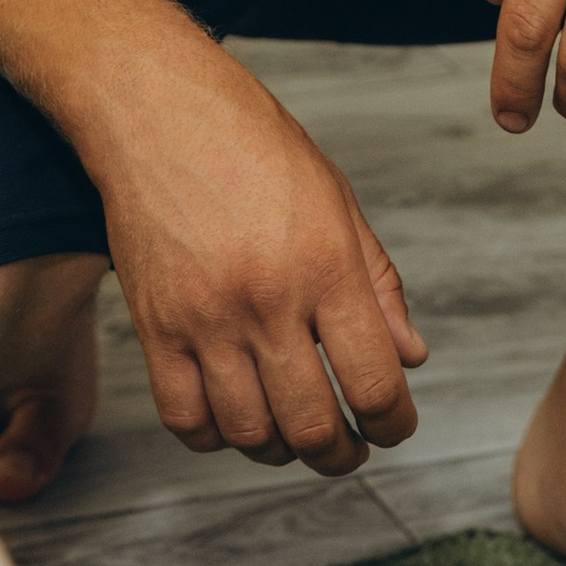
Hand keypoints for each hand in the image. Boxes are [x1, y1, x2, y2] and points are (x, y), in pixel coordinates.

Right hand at [91, 37, 426, 475]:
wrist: (158, 112)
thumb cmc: (253, 146)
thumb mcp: (337, 200)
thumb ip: (378, 285)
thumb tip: (411, 357)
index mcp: (326, 265)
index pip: (374, 382)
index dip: (394, 423)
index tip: (394, 426)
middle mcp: (267, 300)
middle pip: (312, 425)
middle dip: (342, 453)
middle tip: (350, 446)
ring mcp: (205, 319)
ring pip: (250, 434)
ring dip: (281, 451)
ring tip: (294, 436)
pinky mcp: (154, 327)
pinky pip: (185, 419)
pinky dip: (215, 438)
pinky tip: (235, 419)